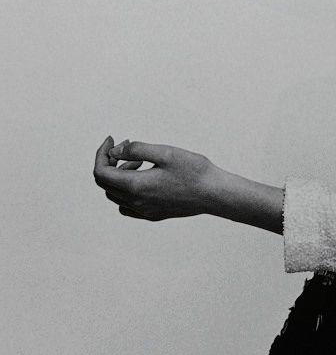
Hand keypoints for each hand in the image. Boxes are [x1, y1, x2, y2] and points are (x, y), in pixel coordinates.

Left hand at [93, 136, 217, 220]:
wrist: (215, 193)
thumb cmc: (194, 171)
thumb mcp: (164, 152)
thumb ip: (135, 150)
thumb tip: (114, 151)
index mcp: (136, 186)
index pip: (101, 172)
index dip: (101, 153)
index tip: (112, 139)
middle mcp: (136, 202)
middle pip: (106, 184)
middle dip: (110, 162)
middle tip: (126, 147)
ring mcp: (145, 211)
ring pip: (116, 195)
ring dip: (119, 176)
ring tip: (140, 162)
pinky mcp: (154, 215)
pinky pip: (128, 207)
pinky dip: (127, 192)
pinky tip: (143, 180)